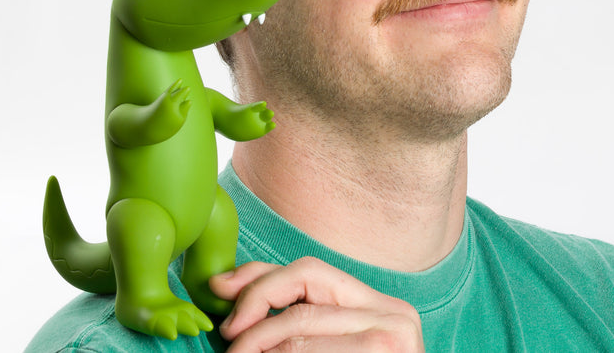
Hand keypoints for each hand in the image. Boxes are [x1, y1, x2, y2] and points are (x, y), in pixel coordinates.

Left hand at [209, 257, 423, 351]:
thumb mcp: (330, 346)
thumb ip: (292, 316)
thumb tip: (224, 285)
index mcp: (380, 307)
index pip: (310, 270)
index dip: (260, 277)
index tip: (221, 294)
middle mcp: (392, 316)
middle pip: (304, 285)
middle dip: (255, 306)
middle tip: (230, 340)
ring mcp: (389, 343)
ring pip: (299, 325)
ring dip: (257, 343)